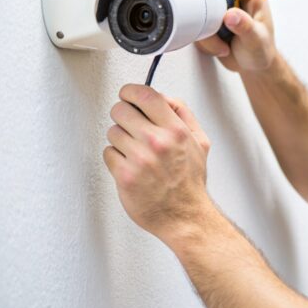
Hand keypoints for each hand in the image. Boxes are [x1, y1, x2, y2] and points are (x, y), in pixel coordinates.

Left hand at [103, 84, 213, 241]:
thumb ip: (184, 115)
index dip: (131, 91)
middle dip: (123, 116)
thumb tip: (164, 98)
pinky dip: (116, 158)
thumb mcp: (200, 142)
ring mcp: (139, 159)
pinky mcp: (124, 176)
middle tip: (131, 126)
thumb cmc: (190, 181)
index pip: (145, 95)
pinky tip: (131, 166)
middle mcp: (157, 142)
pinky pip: (108, 153)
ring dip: (120, 139)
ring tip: (135, 151)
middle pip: (121, 110)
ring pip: (112, 132)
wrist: (185, 215)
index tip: (127, 95)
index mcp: (176, 131)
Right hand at [181, 0, 276, 71]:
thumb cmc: (260, 49)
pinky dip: (197, 32)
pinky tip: (216, 44)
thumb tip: (231, 15)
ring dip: (198, 17)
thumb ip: (247, 28)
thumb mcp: (257, 41)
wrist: (251, 64)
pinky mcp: (202, 11)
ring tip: (220, 39)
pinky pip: (188, 14)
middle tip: (195, 0)